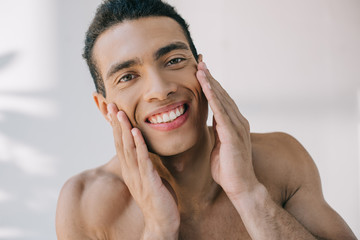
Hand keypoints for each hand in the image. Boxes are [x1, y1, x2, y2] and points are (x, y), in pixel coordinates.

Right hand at [107, 103, 178, 238]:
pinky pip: (143, 160)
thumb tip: (145, 151)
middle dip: (115, 124)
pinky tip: (135, 132)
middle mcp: (130, 172)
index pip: (120, 144)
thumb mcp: (149, 177)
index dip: (116, 128)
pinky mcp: (149, 182)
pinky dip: (139, 145)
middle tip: (111, 105)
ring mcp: (138, 177)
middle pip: (120, 143)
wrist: (162, 223)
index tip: (112, 111)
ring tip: (119, 113)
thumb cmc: (158, 199)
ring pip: (128, 149)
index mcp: (130, 170)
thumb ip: (144, 164)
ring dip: (124, 130)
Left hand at [196, 62, 260, 198]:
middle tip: (200, 62)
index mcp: (233, 124)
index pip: (221, 100)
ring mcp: (237, 127)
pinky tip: (205, 85)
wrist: (240, 186)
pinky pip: (220, 111)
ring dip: (210, 82)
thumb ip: (217, 132)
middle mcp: (238, 121)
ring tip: (201, 67)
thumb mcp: (219, 146)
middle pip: (222, 95)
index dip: (211, 86)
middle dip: (210, 78)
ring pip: (222, 99)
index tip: (202, 72)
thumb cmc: (228, 169)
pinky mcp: (232, 134)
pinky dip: (212, 96)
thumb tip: (211, 123)